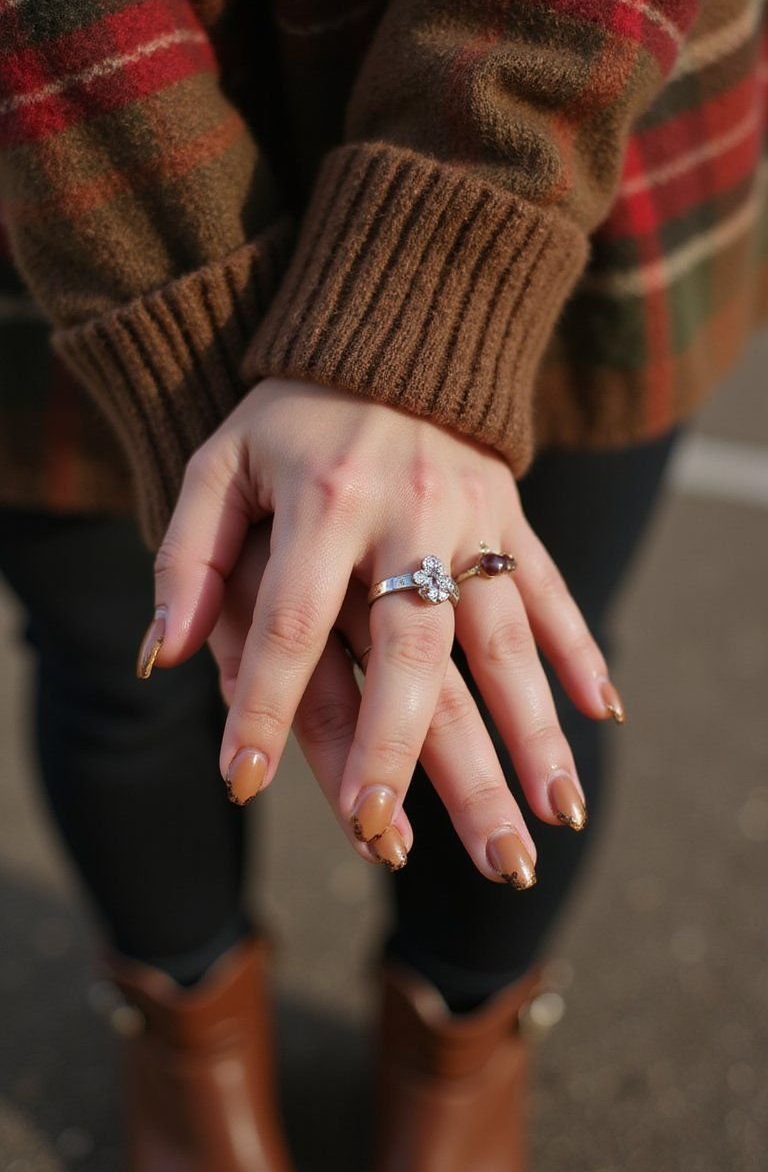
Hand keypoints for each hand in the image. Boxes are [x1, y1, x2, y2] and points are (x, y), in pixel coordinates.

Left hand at [146, 378, 622, 882]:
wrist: (393, 327)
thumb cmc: (288, 415)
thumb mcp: (219, 465)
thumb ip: (188, 557)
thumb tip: (161, 656)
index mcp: (324, 501)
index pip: (288, 624)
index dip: (261, 706)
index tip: (242, 784)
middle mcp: (408, 517)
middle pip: (411, 655)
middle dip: (404, 757)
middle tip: (395, 844)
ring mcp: (473, 520)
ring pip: (501, 642)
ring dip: (526, 735)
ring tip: (544, 820)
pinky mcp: (514, 519)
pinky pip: (551, 591)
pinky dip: (580, 651)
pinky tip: (602, 719)